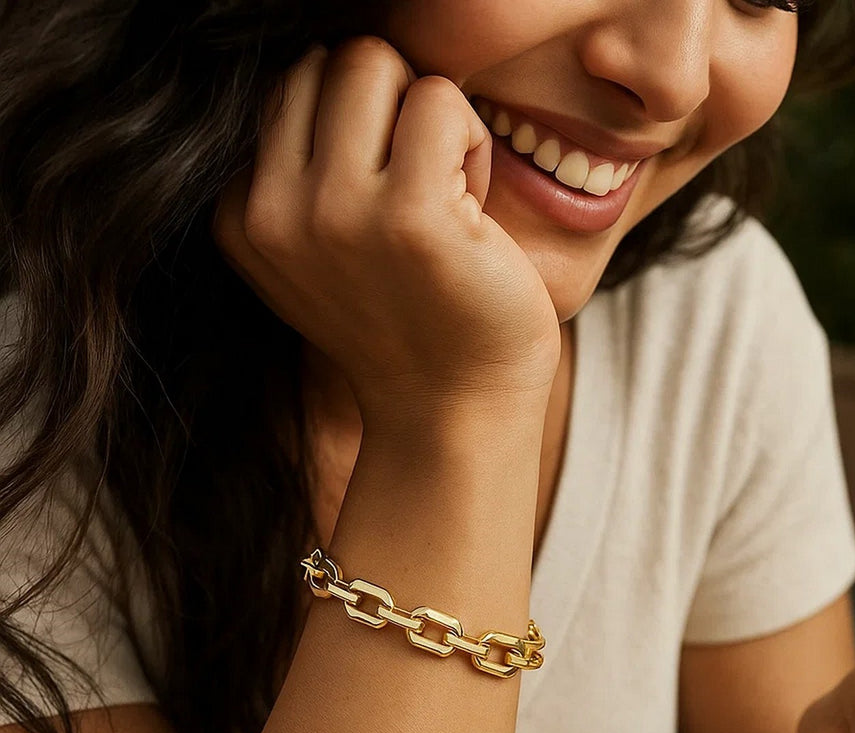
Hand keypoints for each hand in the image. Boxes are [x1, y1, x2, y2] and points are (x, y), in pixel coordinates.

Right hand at [211, 37, 560, 425]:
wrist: (454, 410)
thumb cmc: (408, 323)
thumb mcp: (320, 253)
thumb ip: (301, 171)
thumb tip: (322, 62)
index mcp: (242, 216)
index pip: (289, 85)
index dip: (356, 125)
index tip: (382, 199)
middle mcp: (274, 213)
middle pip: (328, 60)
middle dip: (388, 105)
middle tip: (420, 186)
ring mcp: (337, 215)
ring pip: (377, 63)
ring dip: (429, 118)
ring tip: (445, 196)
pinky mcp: (411, 218)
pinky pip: (441, 100)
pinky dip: (470, 141)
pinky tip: (472, 211)